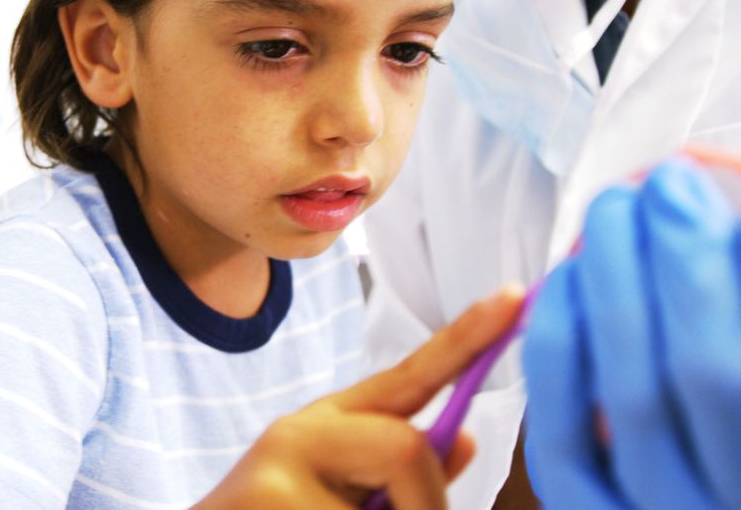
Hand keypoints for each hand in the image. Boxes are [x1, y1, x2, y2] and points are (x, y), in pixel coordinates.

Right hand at [196, 286, 525, 509]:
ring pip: (393, 498)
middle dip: (427, 504)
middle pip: (406, 446)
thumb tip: (463, 436)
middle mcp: (302, 429)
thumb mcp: (341, 492)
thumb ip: (401, 467)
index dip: (466, 339)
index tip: (514, 297)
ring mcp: (280, 466)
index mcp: (331, 422)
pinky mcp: (271, 499)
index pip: (409, 374)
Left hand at [523, 158, 740, 508]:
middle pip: (707, 373)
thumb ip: (730, 262)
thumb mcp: (734, 310)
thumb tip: (697, 176)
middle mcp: (739, 496)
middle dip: (663, 261)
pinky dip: (558, 353)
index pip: (738, 363)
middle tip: (634, 190)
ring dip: (607, 294)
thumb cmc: (715, 374)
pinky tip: (561, 286)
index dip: (704, 262)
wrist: (702, 476)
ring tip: (602, 223)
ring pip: (632, 405)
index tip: (677, 179)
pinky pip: (563, 441)